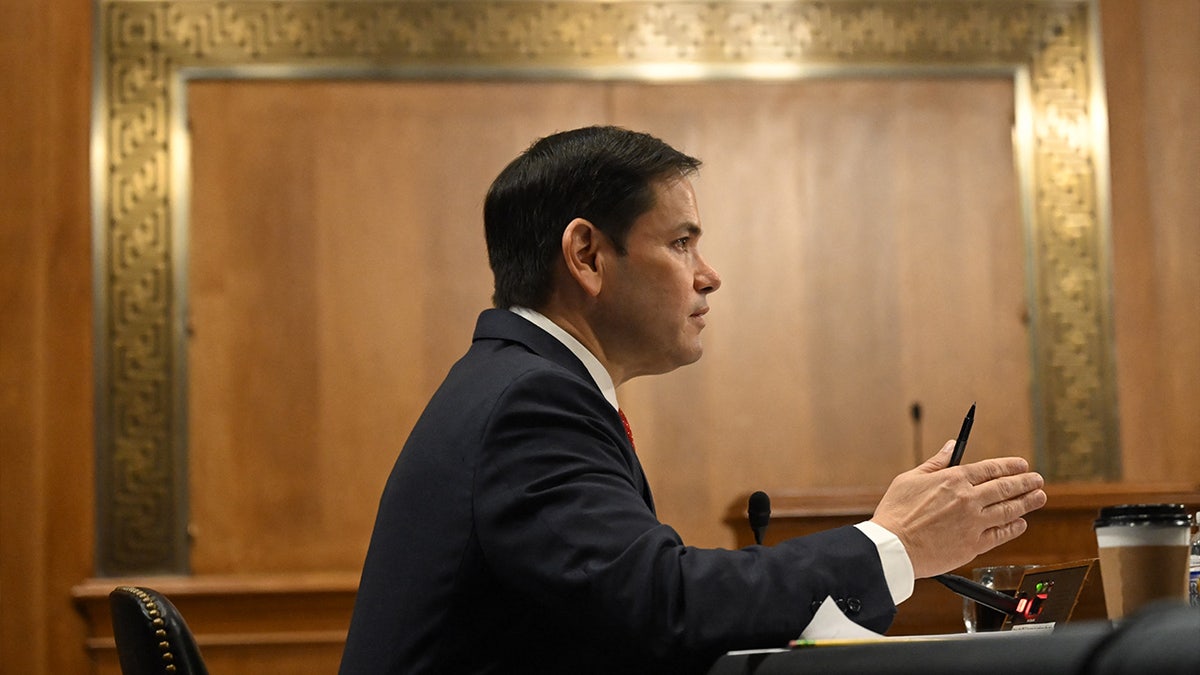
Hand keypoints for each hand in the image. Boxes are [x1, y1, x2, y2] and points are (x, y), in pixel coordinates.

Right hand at [869, 440, 1046, 578]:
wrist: (894, 547)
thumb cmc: (896, 513)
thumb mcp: (910, 479)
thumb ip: (935, 463)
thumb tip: (950, 446)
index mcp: (953, 479)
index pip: (991, 468)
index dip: (1010, 466)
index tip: (1022, 465)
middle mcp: (969, 499)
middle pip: (1006, 488)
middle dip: (1026, 482)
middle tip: (1037, 480)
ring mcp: (974, 523)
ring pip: (1009, 510)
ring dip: (1027, 502)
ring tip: (1039, 498)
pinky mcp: (974, 545)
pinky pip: (1001, 534)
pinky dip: (1014, 527)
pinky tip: (1020, 523)